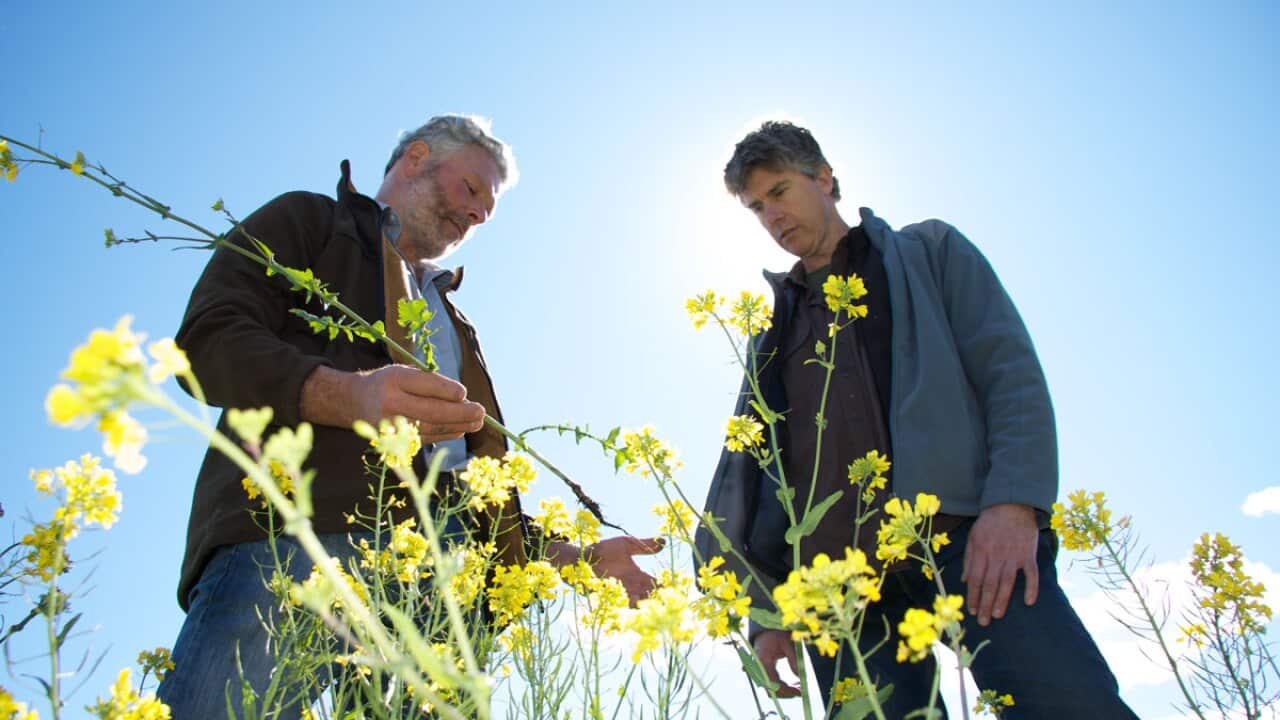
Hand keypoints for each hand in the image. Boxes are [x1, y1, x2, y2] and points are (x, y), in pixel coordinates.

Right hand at [354, 365, 484, 442]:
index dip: (447, 390)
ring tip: (477, 422)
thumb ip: (430, 382)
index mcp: (394, 379)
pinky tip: (461, 429)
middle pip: (431, 411)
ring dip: (458, 425)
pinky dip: (446, 433)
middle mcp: (391, 403)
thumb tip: (462, 398)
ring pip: (432, 427)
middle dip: (460, 413)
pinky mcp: (395, 439)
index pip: (425, 385)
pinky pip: (426, 437)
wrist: (355, 401)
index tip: (464, 393)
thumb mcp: (404, 371)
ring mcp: (393, 425)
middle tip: (481, 412)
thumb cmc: (388, 383)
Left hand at [583, 536, 663, 605]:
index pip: (654, 584)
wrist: (582, 556)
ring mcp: (619, 594)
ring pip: (634, 604)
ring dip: (638, 604)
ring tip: (639, 600)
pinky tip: (625, 604)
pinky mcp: (607, 598)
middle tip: (657, 598)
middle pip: (647, 597)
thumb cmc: (604, 550)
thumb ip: (644, 545)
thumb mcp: (626, 544)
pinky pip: (618, 607)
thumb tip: (666, 541)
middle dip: (653, 599)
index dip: (663, 587)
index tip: (670, 587)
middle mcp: (630, 587)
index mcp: (637, 575)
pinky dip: (623, 607)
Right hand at [753, 630, 800, 697]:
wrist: (766, 631)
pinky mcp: (764, 673)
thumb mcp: (788, 643)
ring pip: (772, 690)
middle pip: (771, 690)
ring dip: (786, 691)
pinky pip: (773, 685)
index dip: (787, 690)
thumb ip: (794, 659)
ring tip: (800, 686)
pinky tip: (795, 684)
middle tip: (802, 690)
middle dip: (787, 692)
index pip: (773, 683)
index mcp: (762, 661)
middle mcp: (758, 669)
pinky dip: (784, 687)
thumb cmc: (777, 635)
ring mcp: (760, 672)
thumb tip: (801, 677)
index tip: (800, 691)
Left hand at [962, 503, 1039, 625]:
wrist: (1011, 504)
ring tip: (997, 615)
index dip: (973, 596)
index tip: (971, 610)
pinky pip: (1032, 574)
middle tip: (983, 621)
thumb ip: (969, 559)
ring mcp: (1014, 555)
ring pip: (1007, 583)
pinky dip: (1031, 588)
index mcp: (981, 551)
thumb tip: (965, 581)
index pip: (976, 579)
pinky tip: (1029, 602)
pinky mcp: (1029, 554)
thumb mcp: (973, 536)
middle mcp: (997, 555)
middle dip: (985, 604)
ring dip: (1002, 601)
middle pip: (990, 584)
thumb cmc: (989, 522)